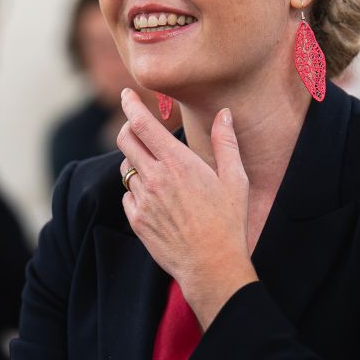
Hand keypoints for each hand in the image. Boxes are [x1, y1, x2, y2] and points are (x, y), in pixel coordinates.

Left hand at [117, 91, 254, 324]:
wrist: (212, 266)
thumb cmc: (229, 222)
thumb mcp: (235, 179)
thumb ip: (226, 142)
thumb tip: (224, 114)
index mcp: (178, 162)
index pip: (142, 124)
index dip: (130, 105)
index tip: (125, 94)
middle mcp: (155, 178)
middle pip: (125, 140)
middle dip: (128, 128)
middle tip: (138, 127)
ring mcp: (142, 200)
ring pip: (126, 169)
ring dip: (137, 163)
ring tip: (159, 173)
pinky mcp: (136, 220)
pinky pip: (127, 196)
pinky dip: (137, 192)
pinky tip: (157, 200)